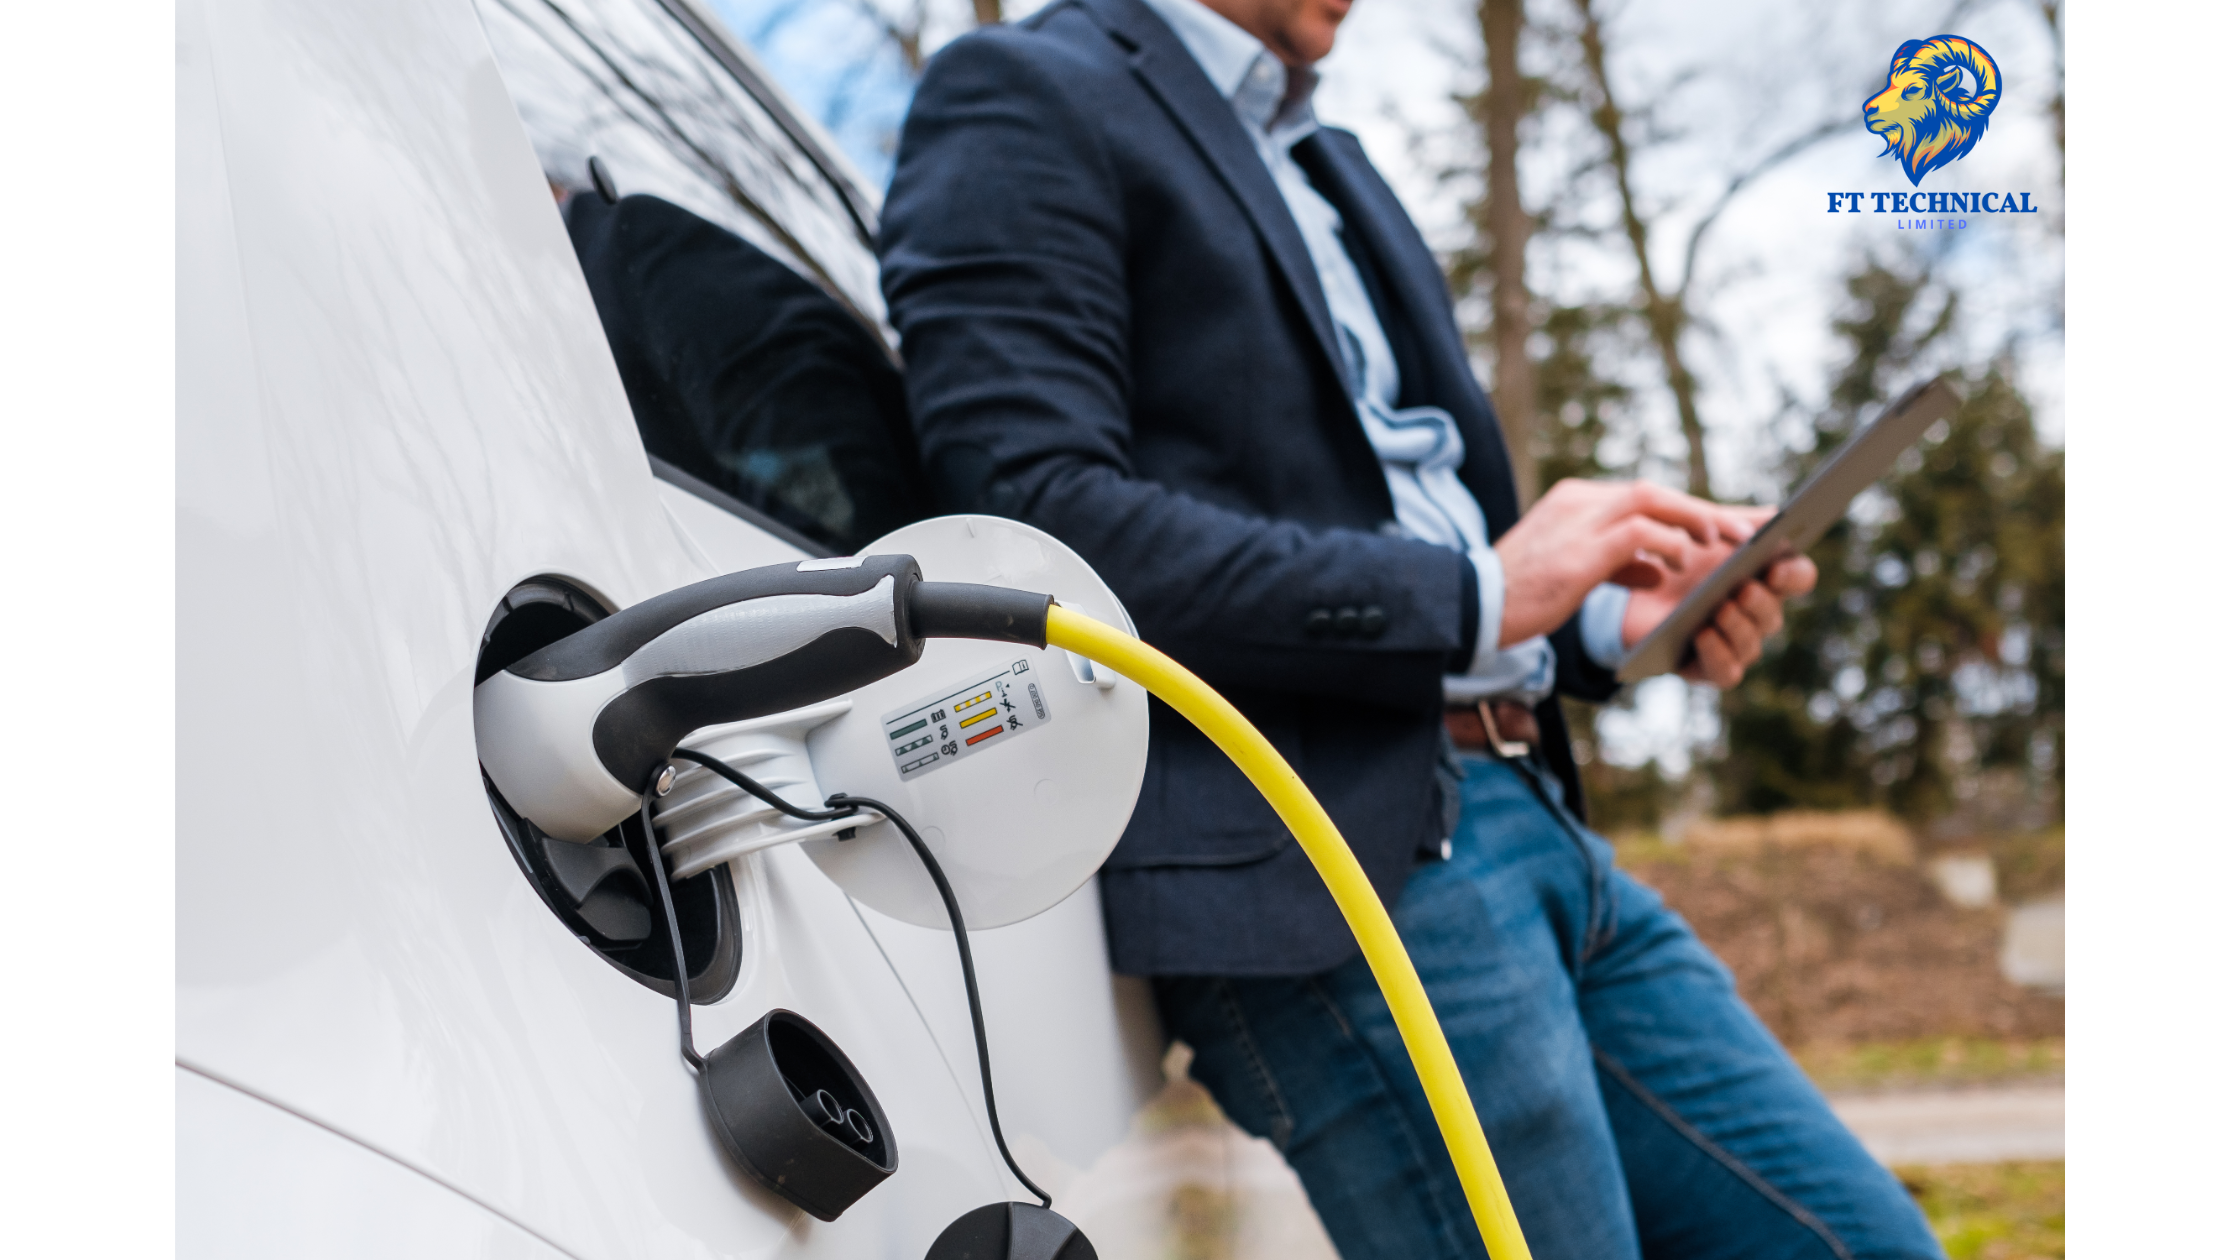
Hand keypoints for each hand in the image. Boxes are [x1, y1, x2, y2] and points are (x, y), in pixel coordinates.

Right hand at [1494, 479, 1729, 646]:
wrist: (1472, 608)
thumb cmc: (1521, 596)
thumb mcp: (1572, 573)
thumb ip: (1615, 564)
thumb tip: (1653, 571)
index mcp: (1575, 502)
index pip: (1644, 497)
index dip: (1687, 510)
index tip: (1726, 523)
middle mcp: (1578, 501)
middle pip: (1654, 492)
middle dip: (1703, 511)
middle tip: (1747, 529)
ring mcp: (1577, 522)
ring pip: (1652, 500)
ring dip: (1695, 519)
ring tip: (1728, 541)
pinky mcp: (1579, 551)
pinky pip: (1638, 533)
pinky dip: (1667, 544)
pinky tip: (1683, 561)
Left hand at [1618, 505, 1817, 687]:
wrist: (1633, 587)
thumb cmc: (1678, 556)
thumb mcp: (1703, 531)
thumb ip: (1736, 522)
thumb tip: (1772, 513)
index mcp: (1766, 578)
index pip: (1799, 578)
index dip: (1794, 574)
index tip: (1775, 567)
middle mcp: (1757, 615)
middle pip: (1773, 615)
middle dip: (1760, 602)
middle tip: (1742, 588)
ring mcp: (1735, 644)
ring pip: (1751, 644)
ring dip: (1737, 626)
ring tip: (1719, 609)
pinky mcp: (1709, 668)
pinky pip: (1726, 671)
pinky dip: (1718, 654)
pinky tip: (1702, 633)